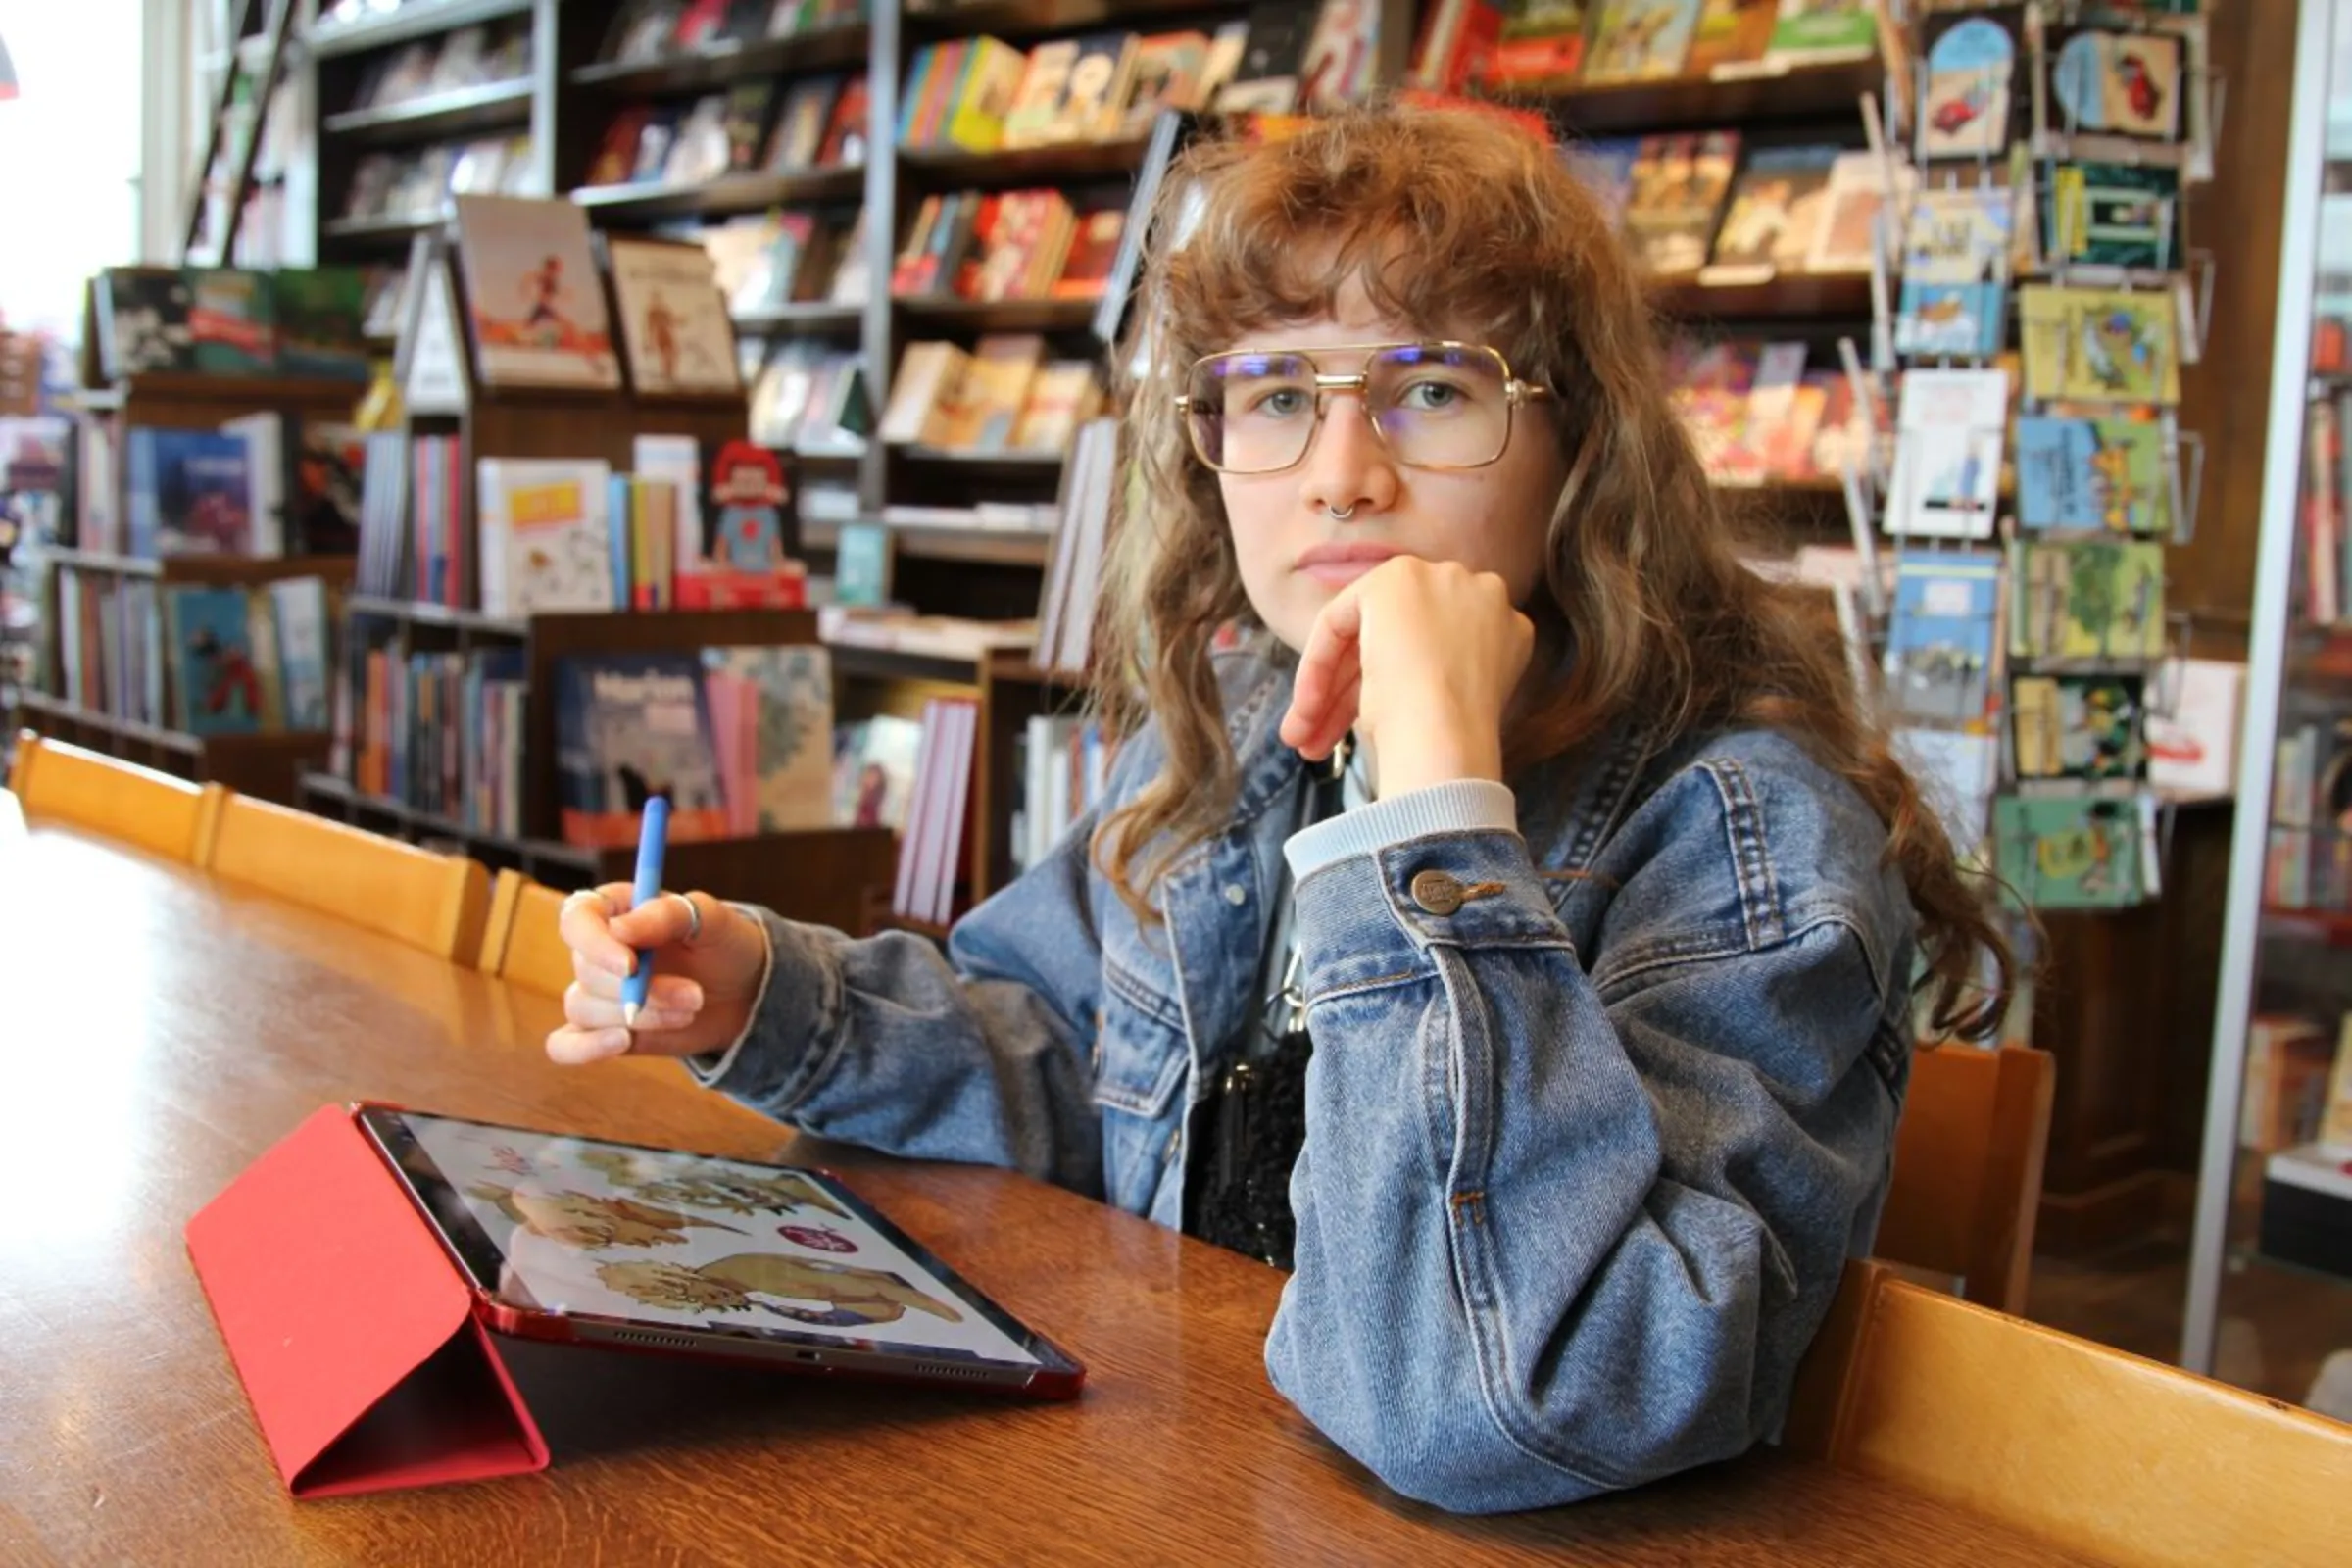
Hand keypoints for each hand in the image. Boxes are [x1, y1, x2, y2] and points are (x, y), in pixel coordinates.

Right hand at [546, 884, 769, 1065]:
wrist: (745, 991)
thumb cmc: (725, 944)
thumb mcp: (711, 920)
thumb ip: (667, 915)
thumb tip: (619, 930)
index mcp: (615, 909)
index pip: (576, 919)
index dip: (594, 944)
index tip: (630, 965)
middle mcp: (597, 951)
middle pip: (586, 972)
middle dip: (644, 991)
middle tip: (695, 995)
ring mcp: (596, 993)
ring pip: (585, 1009)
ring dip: (642, 1017)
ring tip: (690, 1011)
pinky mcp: (602, 1031)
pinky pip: (565, 1045)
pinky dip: (584, 1049)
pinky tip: (623, 1042)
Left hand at [1277, 556, 1533, 797]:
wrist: (1449, 734)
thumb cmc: (1450, 739)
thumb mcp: (1451, 703)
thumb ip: (1432, 677)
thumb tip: (1393, 693)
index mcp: (1504, 627)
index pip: (1431, 655)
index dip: (1390, 698)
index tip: (1362, 738)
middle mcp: (1477, 592)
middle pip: (1396, 645)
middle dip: (1350, 700)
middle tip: (1320, 744)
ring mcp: (1440, 579)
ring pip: (1367, 638)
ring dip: (1329, 692)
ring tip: (1303, 742)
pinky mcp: (1396, 579)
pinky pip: (1341, 620)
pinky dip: (1318, 667)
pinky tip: (1306, 711)